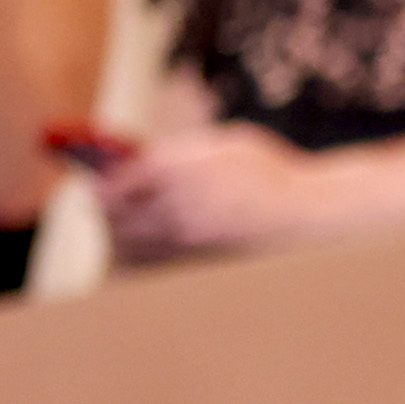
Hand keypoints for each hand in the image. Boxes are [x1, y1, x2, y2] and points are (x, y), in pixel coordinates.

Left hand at [97, 118, 328, 260]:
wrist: (308, 212)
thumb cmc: (272, 171)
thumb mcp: (224, 142)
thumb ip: (182, 152)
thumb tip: (145, 160)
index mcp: (178, 169)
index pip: (117, 180)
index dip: (102, 180)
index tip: (97, 180)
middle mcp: (175, 206)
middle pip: (115, 214)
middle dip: (105, 207)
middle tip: (103, 200)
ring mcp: (186, 238)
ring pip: (130, 242)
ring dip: (120, 231)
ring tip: (122, 223)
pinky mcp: (198, 261)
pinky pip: (153, 261)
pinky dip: (142, 253)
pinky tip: (148, 245)